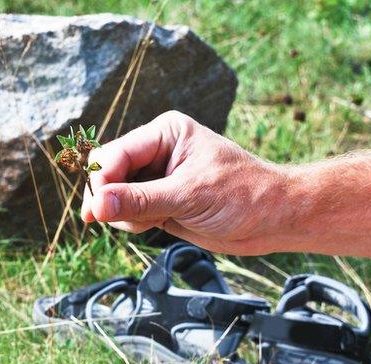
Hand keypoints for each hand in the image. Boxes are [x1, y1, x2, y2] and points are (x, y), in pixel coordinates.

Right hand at [81, 111, 290, 254]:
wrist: (273, 220)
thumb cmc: (244, 195)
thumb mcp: (190, 196)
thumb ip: (141, 201)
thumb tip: (98, 205)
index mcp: (165, 133)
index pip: (116, 153)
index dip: (103, 180)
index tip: (96, 209)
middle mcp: (157, 152)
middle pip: (109, 172)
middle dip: (111, 197)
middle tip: (124, 218)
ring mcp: (157, 178)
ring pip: (115, 195)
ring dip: (125, 213)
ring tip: (156, 220)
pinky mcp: (160, 202)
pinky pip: (129, 212)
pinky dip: (134, 222)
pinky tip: (159, 224)